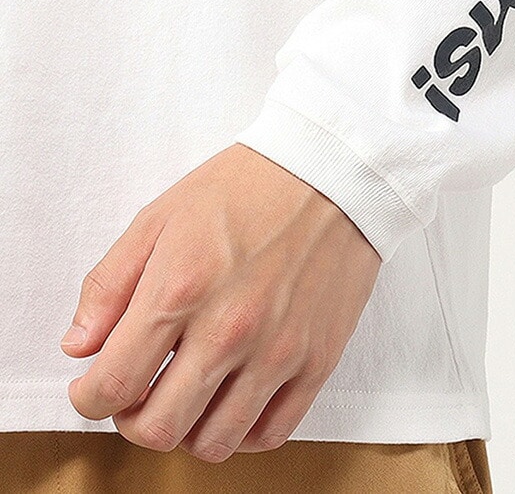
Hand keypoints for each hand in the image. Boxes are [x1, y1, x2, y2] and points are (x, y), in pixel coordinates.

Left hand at [59, 142, 381, 462]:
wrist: (328, 178)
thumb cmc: (243, 190)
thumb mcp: (159, 218)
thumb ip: (108, 285)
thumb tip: (79, 347)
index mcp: (179, 291)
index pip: (112, 386)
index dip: (89, 399)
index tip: (94, 389)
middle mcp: (229, 331)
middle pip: (158, 429)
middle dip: (131, 421)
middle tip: (138, 392)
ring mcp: (278, 351)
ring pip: (214, 443)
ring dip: (186, 430)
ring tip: (187, 394)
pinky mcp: (318, 360)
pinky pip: (271, 433)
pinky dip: (240, 433)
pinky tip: (231, 400)